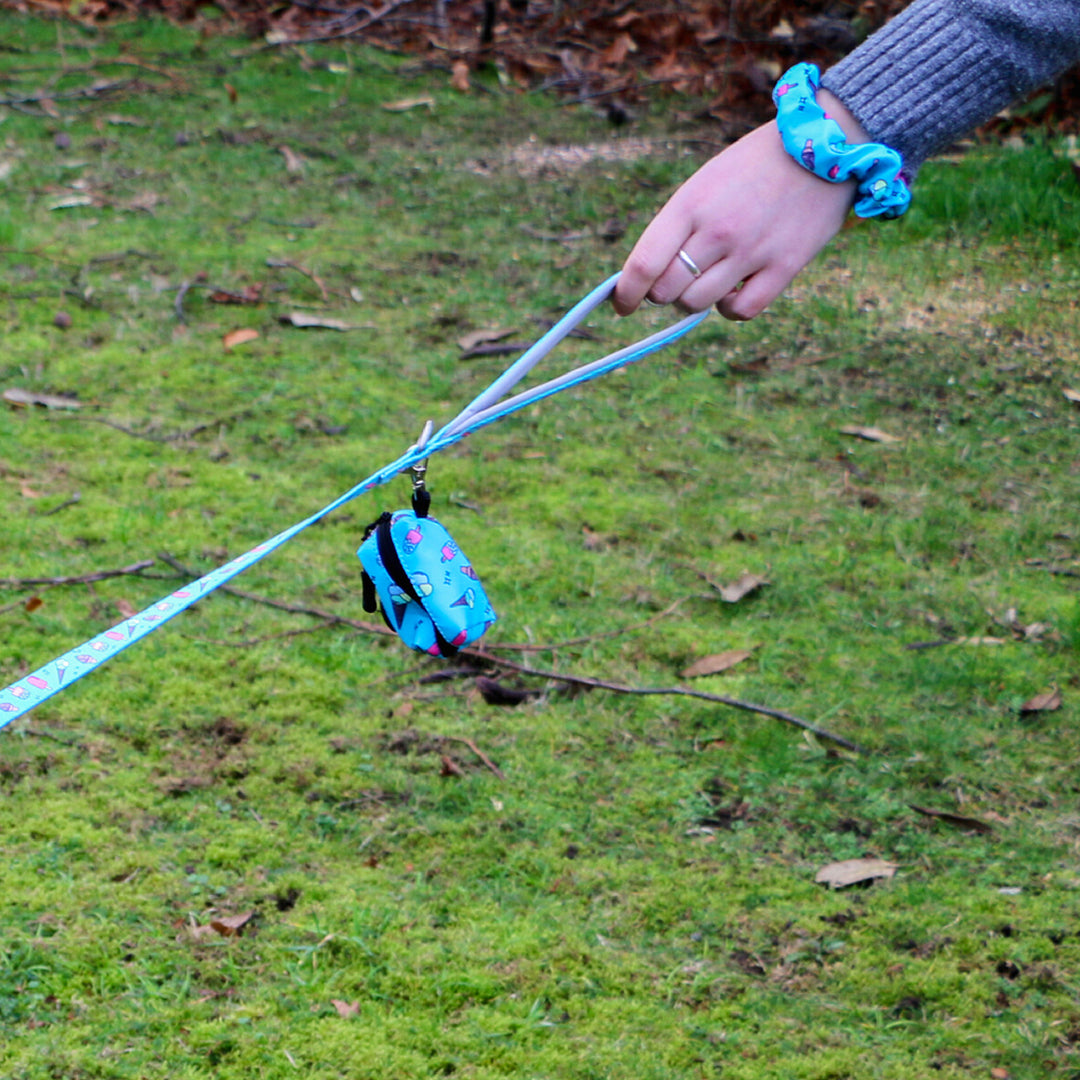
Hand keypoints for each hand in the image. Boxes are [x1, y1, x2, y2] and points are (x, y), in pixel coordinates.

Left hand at [613, 94, 867, 320]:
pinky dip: (729, 309)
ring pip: (697, 304)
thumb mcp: (705, 183)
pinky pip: (740, 311)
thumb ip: (678, 226)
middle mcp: (718, 230)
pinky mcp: (784, 267)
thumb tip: (649, 275)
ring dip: (693, 300)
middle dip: (662, 293)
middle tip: (675, 281)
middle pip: (666, 291)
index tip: (622, 304)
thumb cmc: (755, 166)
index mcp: (691, 204)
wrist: (826, 143)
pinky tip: (734, 291)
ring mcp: (751, 251)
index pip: (644, 263)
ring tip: (708, 280)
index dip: (626, 292)